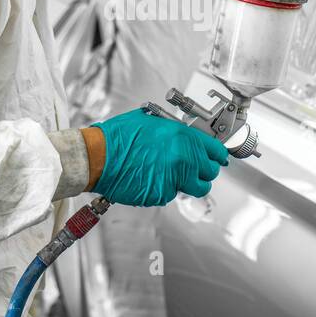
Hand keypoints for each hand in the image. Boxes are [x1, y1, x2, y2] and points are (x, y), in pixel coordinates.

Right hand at [91, 108, 229, 206]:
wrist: (98, 157)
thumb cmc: (119, 137)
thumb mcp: (152, 122)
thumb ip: (175, 131)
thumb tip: (187, 136)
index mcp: (183, 138)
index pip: (217, 151)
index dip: (217, 155)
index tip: (216, 157)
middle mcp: (182, 160)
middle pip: (210, 173)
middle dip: (203, 171)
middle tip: (193, 168)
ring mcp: (173, 180)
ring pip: (194, 188)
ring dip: (188, 184)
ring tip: (171, 175)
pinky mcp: (160, 195)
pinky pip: (171, 194)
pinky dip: (164, 189)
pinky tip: (151, 178)